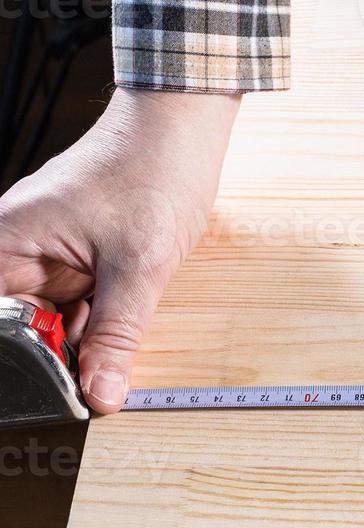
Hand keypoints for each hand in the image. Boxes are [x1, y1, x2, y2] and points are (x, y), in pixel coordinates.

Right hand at [0, 89, 238, 412]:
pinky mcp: (78, 262)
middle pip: (21, 326)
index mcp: (5, 242)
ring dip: (79, 347)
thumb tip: (100, 394)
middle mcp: (17, 250)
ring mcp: (48, 257)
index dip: (19, 359)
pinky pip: (76, 309)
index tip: (50, 392)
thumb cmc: (150, 173)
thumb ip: (116, 336)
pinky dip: (96, 330)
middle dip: (52, 359)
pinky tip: (117, 348)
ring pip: (50, 323)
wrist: (181, 131)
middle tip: (92, 388)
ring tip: (109, 370)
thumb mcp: (137, 268)